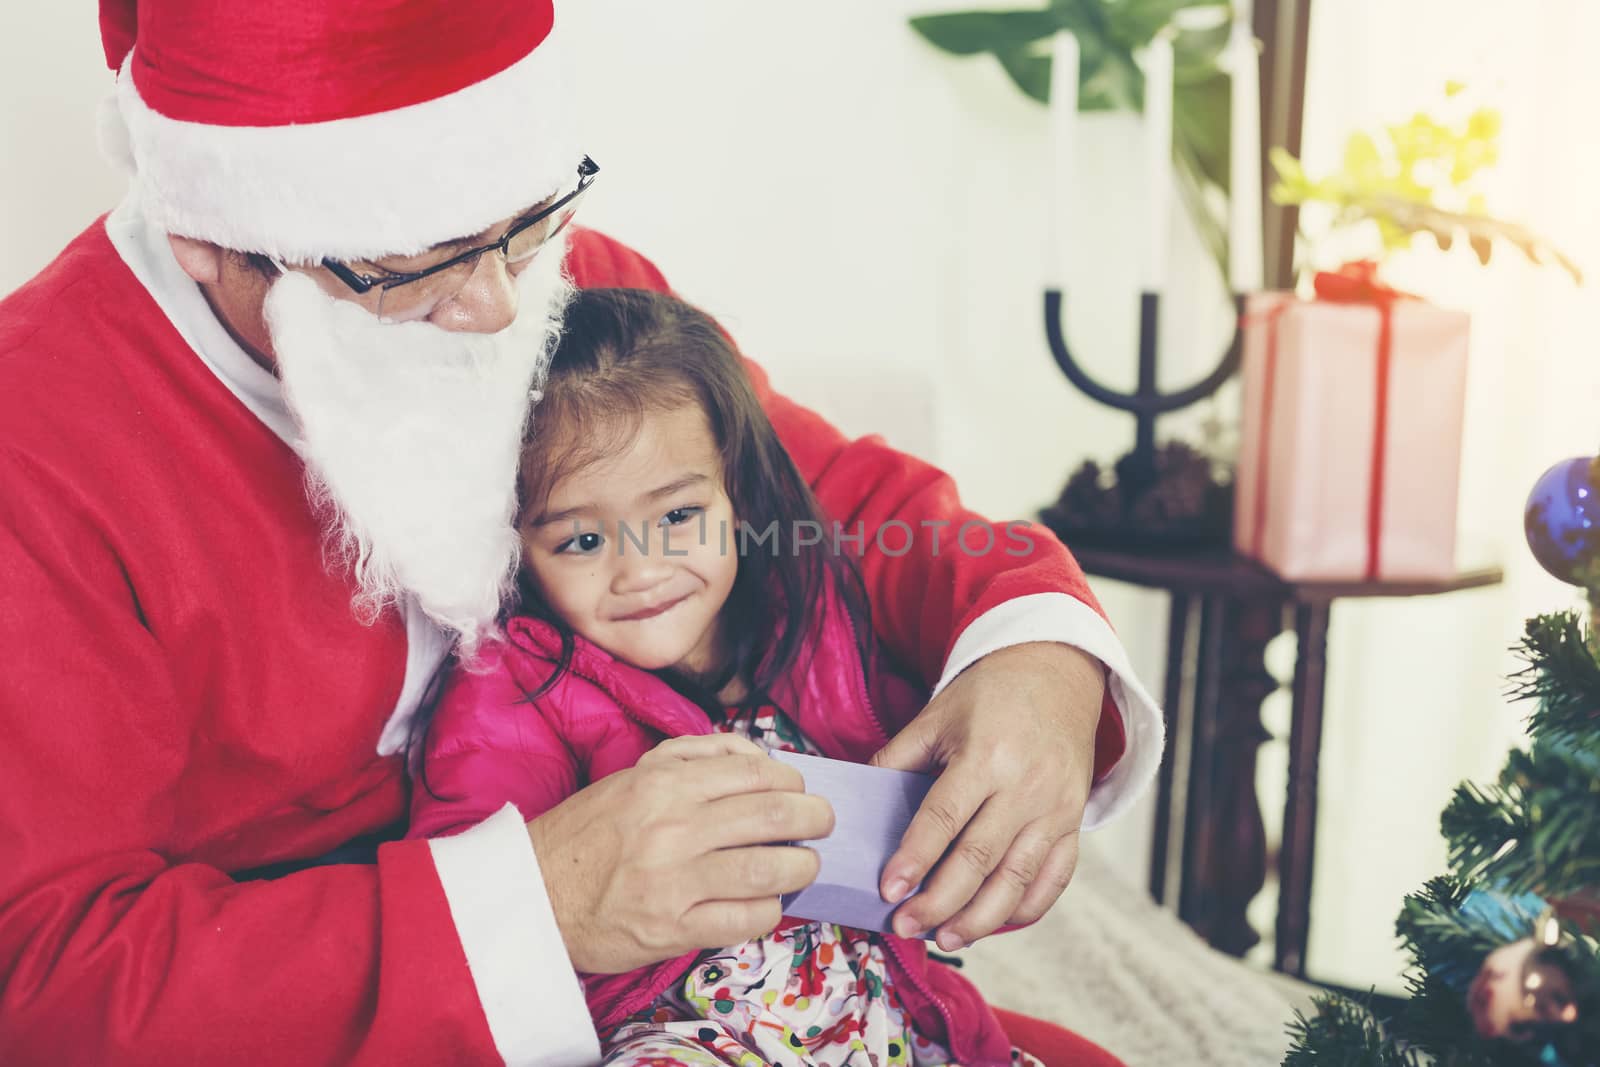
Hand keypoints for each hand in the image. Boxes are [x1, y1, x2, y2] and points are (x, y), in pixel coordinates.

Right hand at [527, 734, 834, 973]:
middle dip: (814, 820)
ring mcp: (675, 880)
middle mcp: (673, 827)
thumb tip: (756, 754)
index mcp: (665, 783)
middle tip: (821, 825)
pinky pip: (747, 919)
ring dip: (802, 868)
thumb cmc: (589, 832)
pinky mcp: (674, 928)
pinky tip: (767, 903)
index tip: (800, 792)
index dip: (793, 782)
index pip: (756, 773)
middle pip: (775, 817)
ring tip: (804, 866)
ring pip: (770, 870)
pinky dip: (770, 910)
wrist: (534, 894)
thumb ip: (694, 755)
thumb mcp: (634, 774)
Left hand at [871, 642, 1104, 949]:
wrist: (1057, 673)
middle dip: (940, 901)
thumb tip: (858, 803)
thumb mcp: (937, 715)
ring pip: (1018, 878)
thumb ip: (897, 758)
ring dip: (981, 917)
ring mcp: (1056, 808)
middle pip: (980, 858)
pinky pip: (1054, 878)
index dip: (915, 857)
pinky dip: (1026, 908)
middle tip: (906, 925)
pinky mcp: (1074, 822)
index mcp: (986, 755)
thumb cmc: (990, 695)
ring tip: (945, 936)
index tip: (888, 890)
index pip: (944, 817)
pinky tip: (994, 923)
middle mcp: (1026, 786)